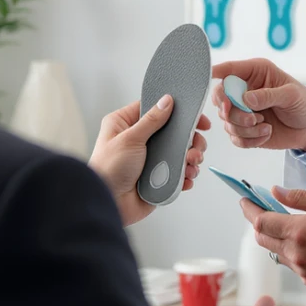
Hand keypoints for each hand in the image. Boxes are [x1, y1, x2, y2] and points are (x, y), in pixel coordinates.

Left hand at [88, 96, 209, 226]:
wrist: (109, 204)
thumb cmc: (108, 169)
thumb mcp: (130, 139)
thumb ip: (151, 120)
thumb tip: (166, 101)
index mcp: (125, 124)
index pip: (155, 109)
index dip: (176, 110)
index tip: (196, 116)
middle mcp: (139, 140)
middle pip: (173, 131)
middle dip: (190, 138)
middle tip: (197, 145)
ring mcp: (150, 159)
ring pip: (179, 152)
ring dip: (191, 157)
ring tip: (192, 162)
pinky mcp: (158, 177)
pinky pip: (178, 172)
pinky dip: (186, 174)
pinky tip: (187, 176)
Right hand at [210, 58, 305, 151]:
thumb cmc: (304, 104)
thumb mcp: (291, 95)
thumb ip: (268, 95)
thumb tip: (246, 99)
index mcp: (255, 73)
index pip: (228, 70)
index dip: (216, 73)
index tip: (213, 82)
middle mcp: (244, 90)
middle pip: (221, 99)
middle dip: (234, 113)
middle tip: (254, 119)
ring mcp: (243, 111)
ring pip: (227, 121)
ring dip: (245, 129)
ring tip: (265, 126)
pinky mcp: (245, 129)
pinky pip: (235, 138)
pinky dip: (249, 140)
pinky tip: (265, 134)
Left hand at [241, 188, 305, 288]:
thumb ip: (298, 197)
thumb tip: (274, 192)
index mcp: (299, 231)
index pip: (261, 221)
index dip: (249, 209)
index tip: (245, 200)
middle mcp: (296, 253)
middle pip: (262, 238)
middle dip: (258, 222)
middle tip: (260, 208)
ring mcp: (302, 269)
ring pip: (275, 252)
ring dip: (274, 238)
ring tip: (285, 224)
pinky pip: (290, 264)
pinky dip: (289, 251)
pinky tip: (303, 242)